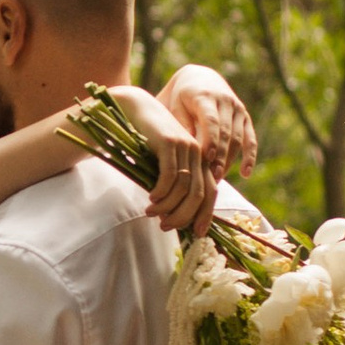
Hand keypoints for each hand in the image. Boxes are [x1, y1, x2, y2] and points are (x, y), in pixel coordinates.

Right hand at [109, 83, 218, 237]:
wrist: (133, 110)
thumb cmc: (146, 142)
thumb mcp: (164, 165)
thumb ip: (173, 184)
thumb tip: (175, 216)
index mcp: (201, 159)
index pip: (211, 192)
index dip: (206, 214)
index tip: (197, 234)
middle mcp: (198, 153)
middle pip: (199, 194)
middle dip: (183, 215)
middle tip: (165, 226)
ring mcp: (185, 146)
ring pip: (184, 188)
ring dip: (167, 206)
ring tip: (151, 213)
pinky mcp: (170, 143)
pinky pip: (170, 176)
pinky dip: (161, 192)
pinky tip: (151, 198)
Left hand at [162, 61, 257, 181]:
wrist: (199, 79)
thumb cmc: (180, 98)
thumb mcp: (175, 105)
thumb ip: (181, 123)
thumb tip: (188, 148)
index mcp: (205, 96)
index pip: (211, 120)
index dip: (211, 140)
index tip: (206, 159)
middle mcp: (225, 101)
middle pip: (226, 132)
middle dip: (219, 156)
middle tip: (211, 177)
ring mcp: (237, 109)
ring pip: (237, 138)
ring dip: (229, 160)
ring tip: (218, 179)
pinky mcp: (245, 118)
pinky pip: (250, 139)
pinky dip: (249, 156)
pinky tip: (245, 174)